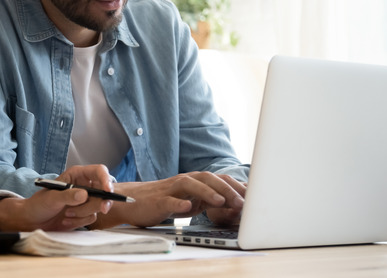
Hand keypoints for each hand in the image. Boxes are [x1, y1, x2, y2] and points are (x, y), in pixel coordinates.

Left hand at [0, 164, 113, 231]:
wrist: (32, 221)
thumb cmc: (38, 204)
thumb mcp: (52, 198)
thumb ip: (68, 196)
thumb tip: (84, 195)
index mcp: (77, 175)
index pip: (99, 172)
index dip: (106, 179)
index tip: (108, 191)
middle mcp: (83, 186)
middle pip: (104, 191)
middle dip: (101, 201)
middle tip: (103, 209)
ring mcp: (85, 200)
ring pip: (98, 206)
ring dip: (83, 213)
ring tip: (67, 214)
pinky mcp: (84, 213)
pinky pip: (92, 217)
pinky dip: (80, 221)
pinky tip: (67, 220)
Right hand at [90, 172, 245, 228]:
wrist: (133, 201)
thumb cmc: (164, 201)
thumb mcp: (191, 201)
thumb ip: (209, 200)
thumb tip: (234, 205)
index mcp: (194, 181)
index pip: (219, 179)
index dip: (236, 187)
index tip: (254, 198)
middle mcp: (184, 181)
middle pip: (208, 178)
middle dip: (227, 189)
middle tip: (242, 202)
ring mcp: (170, 190)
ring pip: (190, 185)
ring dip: (207, 192)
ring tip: (221, 202)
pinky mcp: (158, 201)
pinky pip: (169, 200)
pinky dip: (179, 203)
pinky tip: (187, 208)